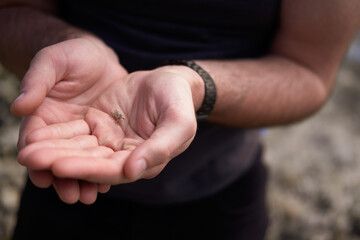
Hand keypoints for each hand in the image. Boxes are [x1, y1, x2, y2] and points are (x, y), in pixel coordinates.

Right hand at [12, 37, 127, 203]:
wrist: (99, 57)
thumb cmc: (72, 54)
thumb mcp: (53, 61)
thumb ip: (37, 82)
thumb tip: (18, 107)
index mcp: (42, 115)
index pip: (35, 140)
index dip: (38, 157)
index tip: (42, 174)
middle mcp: (61, 129)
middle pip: (59, 157)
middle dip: (63, 177)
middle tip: (70, 195)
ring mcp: (82, 134)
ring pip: (80, 160)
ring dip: (83, 179)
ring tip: (89, 196)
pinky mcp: (102, 134)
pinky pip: (101, 154)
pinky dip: (102, 167)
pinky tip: (108, 182)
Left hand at [18, 65, 201, 203]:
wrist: (170, 79)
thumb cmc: (178, 100)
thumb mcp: (178, 123)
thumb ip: (160, 148)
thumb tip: (132, 171)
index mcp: (144, 161)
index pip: (112, 170)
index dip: (87, 169)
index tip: (60, 166)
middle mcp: (124, 156)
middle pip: (90, 163)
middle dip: (60, 162)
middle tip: (31, 159)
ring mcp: (111, 142)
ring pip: (79, 149)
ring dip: (53, 151)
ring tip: (27, 152)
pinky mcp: (99, 125)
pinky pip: (76, 132)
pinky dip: (57, 136)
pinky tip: (36, 136)